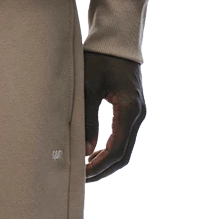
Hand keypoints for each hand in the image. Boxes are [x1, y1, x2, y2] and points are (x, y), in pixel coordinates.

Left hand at [83, 51, 144, 181]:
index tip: (81, 175)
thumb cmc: (100, 59)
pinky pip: (123, 138)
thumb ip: (87, 119)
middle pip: (123, 154)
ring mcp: (136, 113)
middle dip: (102, 169)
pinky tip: (93, 153)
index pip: (116, 149)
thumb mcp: (88, 87)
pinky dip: (109, 150)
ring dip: (106, 161)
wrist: (116, 40)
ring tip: (85, 169)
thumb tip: (85, 151)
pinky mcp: (131, 110)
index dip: (99, 166)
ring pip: (124, 148)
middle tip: (81, 178)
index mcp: (128, 109)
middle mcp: (137, 114)